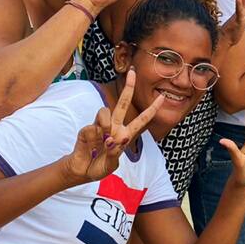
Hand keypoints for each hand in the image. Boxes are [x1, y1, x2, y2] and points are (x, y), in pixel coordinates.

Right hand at [63, 70, 163, 187]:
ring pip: (105, 111)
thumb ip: (115, 153)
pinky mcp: (87, 129)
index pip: (142, 120)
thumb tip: (114, 139)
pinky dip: (94, 137)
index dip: (152, 109)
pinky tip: (91, 147)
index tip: (162, 97)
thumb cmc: (100, 167)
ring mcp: (100, 126)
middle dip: (128, 87)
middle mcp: (114, 126)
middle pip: (123, 103)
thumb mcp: (111, 165)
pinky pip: (93, 127)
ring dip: (106, 125)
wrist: (82, 171)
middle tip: (132, 72)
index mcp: (125, 134)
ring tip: (104, 142)